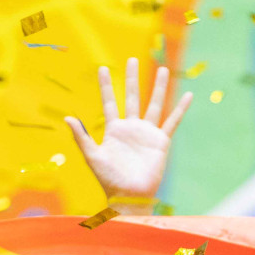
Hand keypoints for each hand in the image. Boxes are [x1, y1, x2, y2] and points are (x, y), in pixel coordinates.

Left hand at [66, 57, 192, 207]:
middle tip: (132, 59)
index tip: (103, 68)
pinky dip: (180, 109)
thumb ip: (81, 137)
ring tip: (162, 69)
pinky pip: (172, 121)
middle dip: (132, 78)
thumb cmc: (109, 179)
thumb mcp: (92, 156)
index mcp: (114, 129)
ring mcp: (147, 133)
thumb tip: (67, 117)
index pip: (110, 102)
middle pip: (133, 97)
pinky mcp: (161, 141)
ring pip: (154, 104)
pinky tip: (187, 95)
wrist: (129, 195)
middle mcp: (131, 127)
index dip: (106, 86)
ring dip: (158, 87)